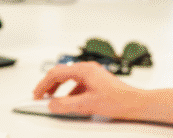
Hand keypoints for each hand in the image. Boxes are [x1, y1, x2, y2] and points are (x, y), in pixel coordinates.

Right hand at [31, 61, 145, 119]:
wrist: (136, 103)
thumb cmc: (118, 100)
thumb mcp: (87, 104)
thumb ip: (66, 105)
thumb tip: (52, 104)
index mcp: (83, 70)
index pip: (56, 73)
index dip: (43, 84)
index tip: (36, 94)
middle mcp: (87, 69)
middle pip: (61, 74)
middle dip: (48, 85)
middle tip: (40, 96)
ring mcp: (92, 75)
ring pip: (69, 79)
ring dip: (58, 89)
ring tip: (52, 99)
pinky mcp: (96, 82)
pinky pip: (77, 84)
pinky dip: (69, 92)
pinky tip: (69, 102)